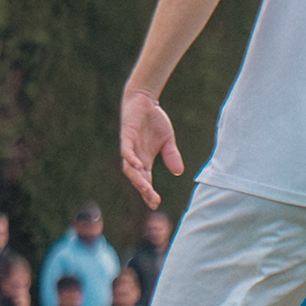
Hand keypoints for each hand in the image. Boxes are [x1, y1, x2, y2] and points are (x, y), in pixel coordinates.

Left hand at [120, 89, 181, 207]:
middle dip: (144, 190)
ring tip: (145, 188)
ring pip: (129, 168)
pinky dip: (131, 159)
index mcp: (145, 160)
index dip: (149, 193)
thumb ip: (171, 155)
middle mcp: (135, 157)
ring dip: (137, 178)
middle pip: (137, 178)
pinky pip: (126, 151)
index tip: (156, 205)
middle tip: (153, 200)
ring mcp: (130, 147)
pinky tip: (139, 166)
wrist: (143, 101)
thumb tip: (178, 172)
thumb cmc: (153, 121)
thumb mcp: (167, 140)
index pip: (145, 180)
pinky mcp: (127, 136)